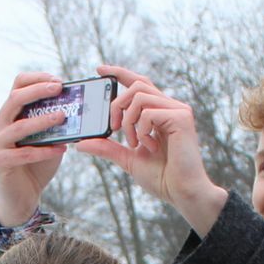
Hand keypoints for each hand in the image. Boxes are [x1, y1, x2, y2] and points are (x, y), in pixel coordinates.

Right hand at [0, 72, 70, 225]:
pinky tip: (62, 149)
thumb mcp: (47, 140)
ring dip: (43, 120)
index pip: (17, 86)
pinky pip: (24, 153)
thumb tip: (76, 107)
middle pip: (14, 98)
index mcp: (7, 116)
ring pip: (19, 126)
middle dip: (38, 90)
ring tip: (63, 117)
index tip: (58, 81)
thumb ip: (54, 124)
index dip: (37, 79)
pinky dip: (44, 150)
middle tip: (59, 88)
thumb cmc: (36, 167)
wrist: (22, 199)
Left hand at [74, 65, 228, 235]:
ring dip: (128, 121)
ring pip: (140, 96)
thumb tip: (81, 143)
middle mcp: (171, 107)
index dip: (119, 73)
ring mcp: (178, 110)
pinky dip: (141, 130)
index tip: (100, 70)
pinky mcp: (182, 118)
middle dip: (117, 104)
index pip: (139, 84)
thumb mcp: (128, 159)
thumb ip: (108, 148)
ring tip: (134, 143)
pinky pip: (149, 112)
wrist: (182, 193)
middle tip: (114, 128)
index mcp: (160, 113)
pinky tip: (149, 147)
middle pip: (137, 85)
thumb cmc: (162, 178)